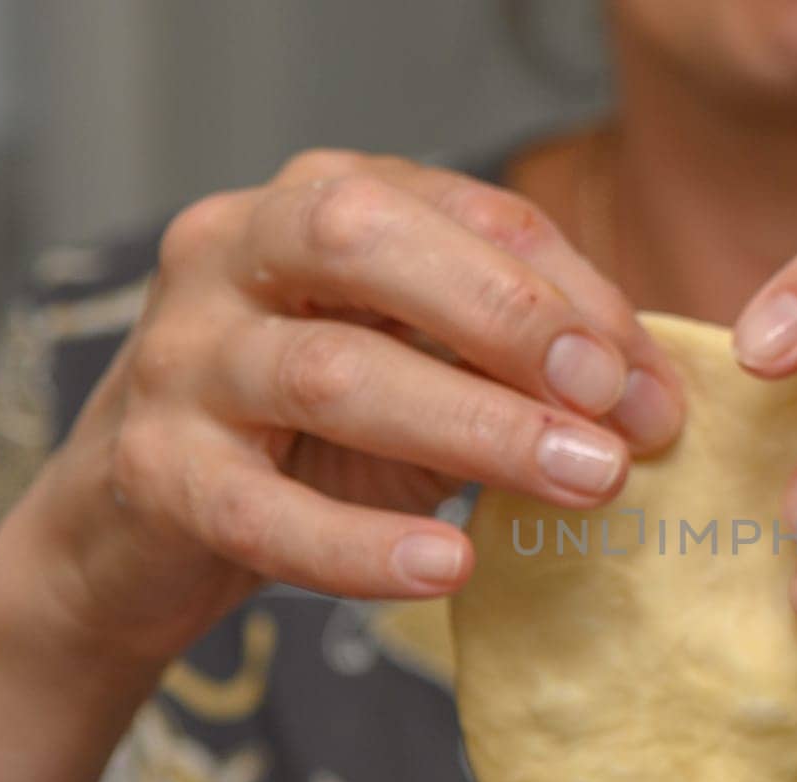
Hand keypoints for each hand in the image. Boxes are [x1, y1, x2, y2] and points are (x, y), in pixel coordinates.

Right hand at [0, 150, 684, 663]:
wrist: (142, 521)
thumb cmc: (307, 433)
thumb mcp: (421, 371)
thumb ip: (518, 366)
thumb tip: (651, 404)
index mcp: (321, 200)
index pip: (468, 213)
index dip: (576, 295)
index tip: (654, 388)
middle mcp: (236, 251)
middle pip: (370, 244)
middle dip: (514, 320)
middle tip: (615, 408)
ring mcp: (183, 357)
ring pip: (331, 374)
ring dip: (476, 428)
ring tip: (585, 479)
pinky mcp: (153, 471)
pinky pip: (263, 510)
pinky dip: (363, 545)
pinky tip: (450, 566)